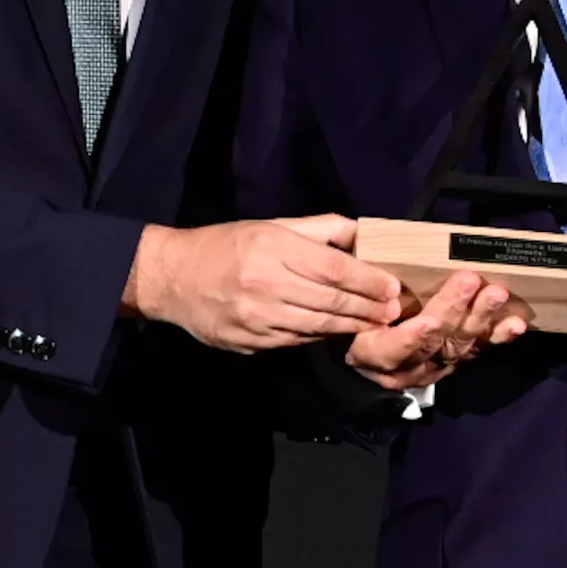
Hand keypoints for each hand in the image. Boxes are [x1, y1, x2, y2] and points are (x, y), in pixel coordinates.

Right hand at [127, 215, 401, 352]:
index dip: (368, 280)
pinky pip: (295, 341)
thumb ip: (318, 229)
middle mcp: (265, 284)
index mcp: (273, 249)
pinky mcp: (248, 341)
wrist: (173, 278)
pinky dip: (320, 336)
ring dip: (351, 327)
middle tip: (393, 311)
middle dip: (368, 308)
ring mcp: (256, 318)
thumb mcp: (270, 225)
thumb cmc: (226, 245)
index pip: (334, 269)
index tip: (392, 287)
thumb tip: (362, 232)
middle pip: (330, 301)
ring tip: (375, 325)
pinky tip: (337, 332)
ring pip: (317, 326)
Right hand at [345, 271, 531, 391]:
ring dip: (481, 318)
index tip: (429, 321)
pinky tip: (515, 324)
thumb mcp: (351, 306)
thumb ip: (363, 286)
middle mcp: (405, 367)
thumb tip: (367, 245)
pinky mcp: (456, 362)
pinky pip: (479, 350)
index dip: (412, 338)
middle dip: (453, 311)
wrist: (370, 353)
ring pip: (459, 345)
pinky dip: (498, 336)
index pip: (391, 349)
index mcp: (372, 354)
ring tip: (497, 295)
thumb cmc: (359, 318)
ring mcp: (434, 366)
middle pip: (432, 342)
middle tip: (469, 282)